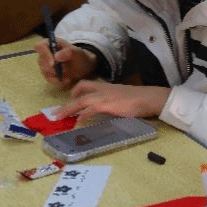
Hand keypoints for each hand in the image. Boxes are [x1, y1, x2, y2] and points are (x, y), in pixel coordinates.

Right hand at [36, 38, 96, 86]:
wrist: (84, 67)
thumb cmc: (80, 56)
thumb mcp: (77, 53)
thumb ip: (68, 52)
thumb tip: (56, 56)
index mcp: (51, 43)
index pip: (39, 46)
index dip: (44, 54)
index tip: (53, 64)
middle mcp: (46, 53)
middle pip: (41, 61)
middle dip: (54, 68)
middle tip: (66, 70)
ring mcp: (45, 64)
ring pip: (44, 71)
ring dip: (57, 74)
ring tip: (68, 74)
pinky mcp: (48, 74)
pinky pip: (48, 79)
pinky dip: (57, 80)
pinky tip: (66, 79)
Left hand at [55, 82, 169, 120]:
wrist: (149, 97)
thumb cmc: (140, 99)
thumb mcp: (122, 98)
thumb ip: (112, 102)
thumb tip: (107, 110)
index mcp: (106, 87)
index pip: (85, 85)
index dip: (75, 92)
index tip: (70, 100)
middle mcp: (102, 89)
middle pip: (79, 92)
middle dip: (67, 103)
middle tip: (56, 113)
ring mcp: (104, 96)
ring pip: (80, 100)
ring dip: (68, 109)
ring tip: (59, 117)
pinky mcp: (107, 105)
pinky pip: (90, 109)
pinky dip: (82, 115)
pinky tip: (78, 121)